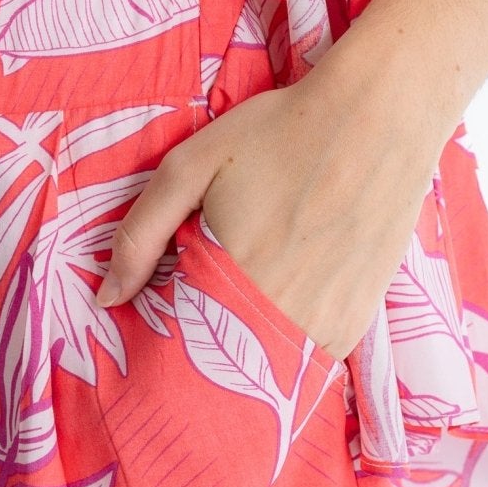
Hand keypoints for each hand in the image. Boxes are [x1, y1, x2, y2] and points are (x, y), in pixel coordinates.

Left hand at [93, 65, 441, 363]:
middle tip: (210, 285)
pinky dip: (288, 340)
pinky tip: (287, 291)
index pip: (176, 345)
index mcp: (230, 282)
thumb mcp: (192, 165)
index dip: (162, 329)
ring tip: (253, 283)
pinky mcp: (358, 323)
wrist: (381, 117)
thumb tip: (107, 298)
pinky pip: (308, 357)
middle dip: (204, 340)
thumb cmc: (280, 132)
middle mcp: (281, 317)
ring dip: (248, 347)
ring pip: (267, 368)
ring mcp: (326, 326)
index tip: (163, 300)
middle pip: (222, 363)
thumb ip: (141, 234)